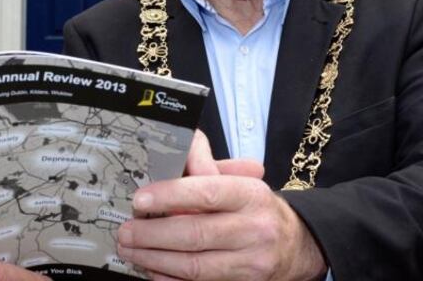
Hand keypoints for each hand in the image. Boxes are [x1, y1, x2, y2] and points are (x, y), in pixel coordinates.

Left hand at [116, 131, 325, 280]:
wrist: (297, 245)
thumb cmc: (255, 208)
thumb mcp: (239, 180)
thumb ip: (206, 166)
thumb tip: (174, 154)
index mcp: (251, 194)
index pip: (207, 192)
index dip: (170, 196)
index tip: (139, 200)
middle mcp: (255, 229)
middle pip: (195, 233)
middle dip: (152, 234)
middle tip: (125, 231)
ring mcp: (252, 262)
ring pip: (195, 265)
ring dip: (155, 259)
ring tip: (130, 249)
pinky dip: (171, 279)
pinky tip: (152, 269)